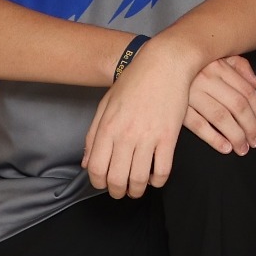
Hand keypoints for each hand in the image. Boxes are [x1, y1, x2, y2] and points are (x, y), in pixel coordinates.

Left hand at [83, 35, 194, 198]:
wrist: (164, 64)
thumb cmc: (133, 81)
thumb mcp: (106, 105)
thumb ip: (93, 135)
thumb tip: (86, 163)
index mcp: (107, 127)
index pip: (95, 168)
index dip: (98, 182)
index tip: (103, 184)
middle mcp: (126, 135)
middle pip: (116, 178)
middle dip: (117, 191)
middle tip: (121, 192)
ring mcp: (149, 137)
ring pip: (139, 178)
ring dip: (137, 190)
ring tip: (137, 189)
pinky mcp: (169, 136)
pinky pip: (163, 170)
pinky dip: (158, 181)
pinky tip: (155, 178)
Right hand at [181, 54, 255, 157]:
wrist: (155, 62)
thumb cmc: (190, 62)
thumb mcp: (216, 56)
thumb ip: (240, 67)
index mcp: (219, 66)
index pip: (246, 92)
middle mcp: (207, 78)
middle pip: (237, 106)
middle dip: (250, 126)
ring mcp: (191, 93)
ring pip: (221, 117)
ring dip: (236, 135)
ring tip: (243, 148)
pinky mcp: (176, 107)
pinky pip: (198, 125)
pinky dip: (214, 138)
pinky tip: (225, 147)